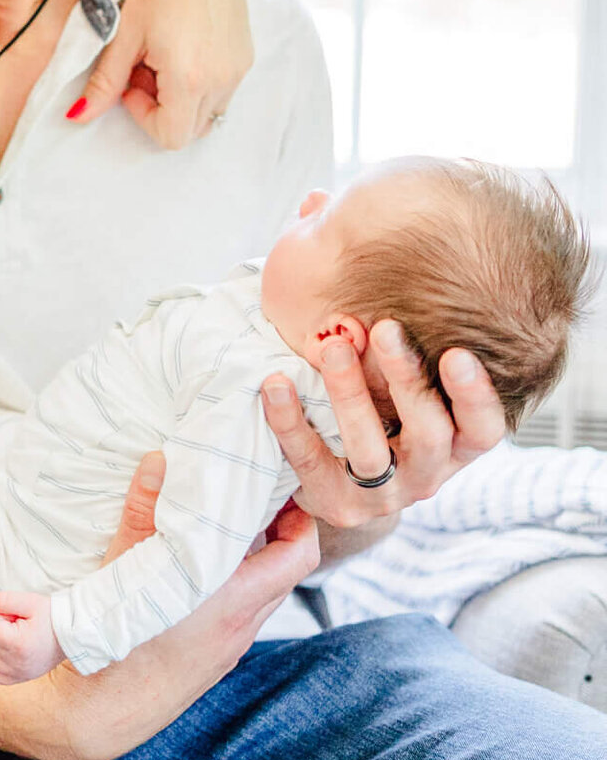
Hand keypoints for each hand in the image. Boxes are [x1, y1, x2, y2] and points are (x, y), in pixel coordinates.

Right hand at [0, 455, 317, 759]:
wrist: (100, 714)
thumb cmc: (112, 642)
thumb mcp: (122, 567)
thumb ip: (143, 512)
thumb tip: (159, 461)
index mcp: (230, 600)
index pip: (298, 555)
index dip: (301, 519)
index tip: (282, 490)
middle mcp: (240, 626)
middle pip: (284, 570)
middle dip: (277, 530)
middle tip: (253, 495)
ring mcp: (229, 647)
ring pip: (262, 593)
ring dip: (254, 558)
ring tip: (224, 524)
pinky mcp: (213, 659)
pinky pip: (241, 613)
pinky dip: (235, 584)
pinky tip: (199, 568)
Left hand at [0, 590, 61, 683]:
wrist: (74, 634)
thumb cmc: (54, 617)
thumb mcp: (31, 601)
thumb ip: (3, 600)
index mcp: (19, 645)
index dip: (4, 617)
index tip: (20, 617)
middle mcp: (17, 664)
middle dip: (2, 630)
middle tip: (22, 626)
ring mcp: (20, 674)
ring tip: (19, 638)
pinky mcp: (22, 679)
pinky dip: (0, 664)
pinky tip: (13, 653)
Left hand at [74, 0, 251, 149]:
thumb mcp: (123, 36)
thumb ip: (104, 83)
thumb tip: (77, 118)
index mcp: (190, 79)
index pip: (170, 136)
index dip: (144, 117)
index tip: (131, 82)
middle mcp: (222, 80)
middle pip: (190, 130)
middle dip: (162, 108)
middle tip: (146, 68)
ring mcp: (239, 70)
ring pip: (207, 113)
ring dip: (182, 98)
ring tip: (164, 57)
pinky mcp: (247, 58)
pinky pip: (222, 92)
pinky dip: (200, 84)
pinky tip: (185, 48)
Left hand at [260, 321, 505, 532]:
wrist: (343, 479)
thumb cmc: (384, 410)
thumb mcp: (407, 386)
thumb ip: (412, 342)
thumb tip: (388, 256)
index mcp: (457, 444)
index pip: (484, 428)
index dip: (475, 396)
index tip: (457, 352)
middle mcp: (428, 474)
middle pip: (429, 433)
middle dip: (408, 380)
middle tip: (387, 328)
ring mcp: (382, 495)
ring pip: (370, 451)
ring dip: (352, 395)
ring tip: (334, 348)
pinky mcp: (335, 503)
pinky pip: (309, 460)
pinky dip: (290, 421)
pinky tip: (275, 382)